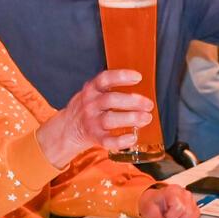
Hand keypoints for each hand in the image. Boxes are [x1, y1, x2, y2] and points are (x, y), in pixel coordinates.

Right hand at [36, 70, 153, 167]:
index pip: (105, 79)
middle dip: (132, 101)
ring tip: (146, 118)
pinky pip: (107, 141)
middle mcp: (90, 104)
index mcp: (91, 89)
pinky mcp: (94, 137)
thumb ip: (111, 88)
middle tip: (149, 105)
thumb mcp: (94, 92)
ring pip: (110, 119)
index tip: (138, 77)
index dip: (121, 76)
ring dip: (130, 118)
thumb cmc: (90, 107)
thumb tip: (142, 86)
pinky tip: (133, 137)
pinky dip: (121, 141)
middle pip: (111, 100)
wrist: (69, 128)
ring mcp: (91, 122)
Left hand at [137, 184, 198, 217]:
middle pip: (189, 214)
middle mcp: (185, 195)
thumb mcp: (150, 213)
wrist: (153, 202)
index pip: (180, 208)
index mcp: (173, 192)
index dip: (171, 217)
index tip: (165, 217)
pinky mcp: (194, 211)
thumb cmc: (152, 204)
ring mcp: (192, 203)